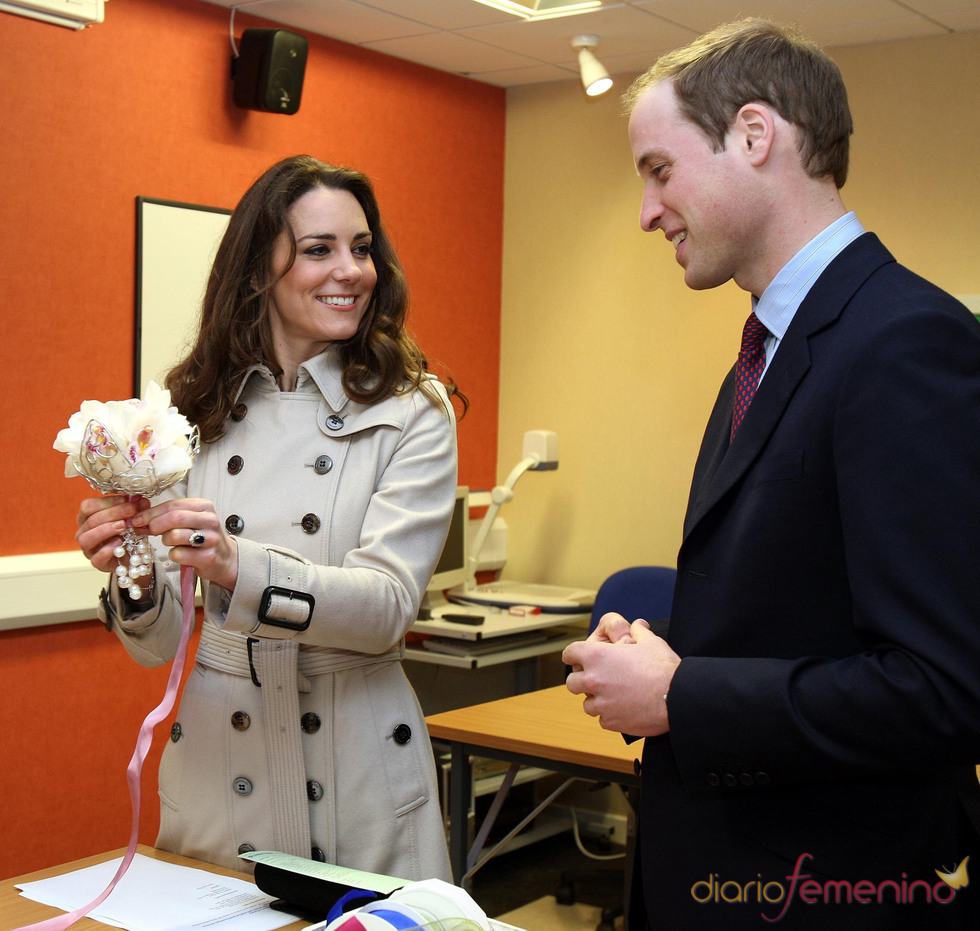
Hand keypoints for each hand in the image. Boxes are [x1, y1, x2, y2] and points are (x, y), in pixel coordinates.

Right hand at [76, 495, 149, 572]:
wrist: (135, 555)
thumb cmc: (129, 533)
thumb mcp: (133, 517)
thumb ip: (136, 508)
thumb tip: (140, 500)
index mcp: (88, 518)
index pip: (88, 506)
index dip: (107, 501)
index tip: (127, 499)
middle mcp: (85, 533)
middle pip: (90, 521)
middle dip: (112, 513)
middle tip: (131, 510)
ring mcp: (89, 549)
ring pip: (86, 539)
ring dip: (105, 530)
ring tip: (123, 525)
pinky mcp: (98, 563)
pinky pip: (96, 558)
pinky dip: (107, 550)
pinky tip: (119, 542)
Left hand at [130, 498, 238, 590]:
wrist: (224, 558)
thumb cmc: (202, 537)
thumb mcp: (190, 520)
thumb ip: (168, 515)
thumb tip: (138, 518)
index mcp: (204, 506)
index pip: (173, 504)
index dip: (151, 512)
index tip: (136, 519)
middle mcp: (210, 520)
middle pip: (174, 517)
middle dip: (155, 525)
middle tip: (147, 531)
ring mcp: (211, 539)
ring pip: (174, 535)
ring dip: (165, 540)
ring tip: (171, 542)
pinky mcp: (208, 557)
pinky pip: (178, 554)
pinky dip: (173, 555)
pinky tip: (181, 554)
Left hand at [563, 617, 679, 736]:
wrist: (678, 697)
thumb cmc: (663, 667)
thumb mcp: (650, 641)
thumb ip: (638, 631)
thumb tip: (637, 625)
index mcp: (597, 657)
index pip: (570, 653)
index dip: (574, 654)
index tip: (577, 658)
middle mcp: (593, 680)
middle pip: (572, 682)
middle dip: (581, 680)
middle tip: (596, 679)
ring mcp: (601, 704)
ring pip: (586, 704)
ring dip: (596, 700)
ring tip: (612, 696)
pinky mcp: (611, 722)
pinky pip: (602, 720)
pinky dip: (609, 715)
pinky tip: (622, 709)